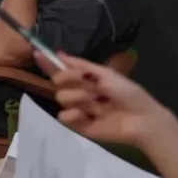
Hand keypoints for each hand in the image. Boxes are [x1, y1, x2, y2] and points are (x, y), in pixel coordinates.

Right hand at [35, 50, 173, 147]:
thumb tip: (60, 54)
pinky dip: (73, 114)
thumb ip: (81, 65)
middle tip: (83, 80)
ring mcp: (79, 108)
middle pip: (58, 81)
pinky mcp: (79, 125)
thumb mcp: (106, 74)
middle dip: (67, 78)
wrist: (140, 118)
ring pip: (61, 97)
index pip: (63, 70)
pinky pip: (64, 116)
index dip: (50, 62)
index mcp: (86, 80)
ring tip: (95, 101)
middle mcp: (80, 92)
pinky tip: (86, 115)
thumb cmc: (128, 93)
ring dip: (76, 96)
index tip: (37, 53)